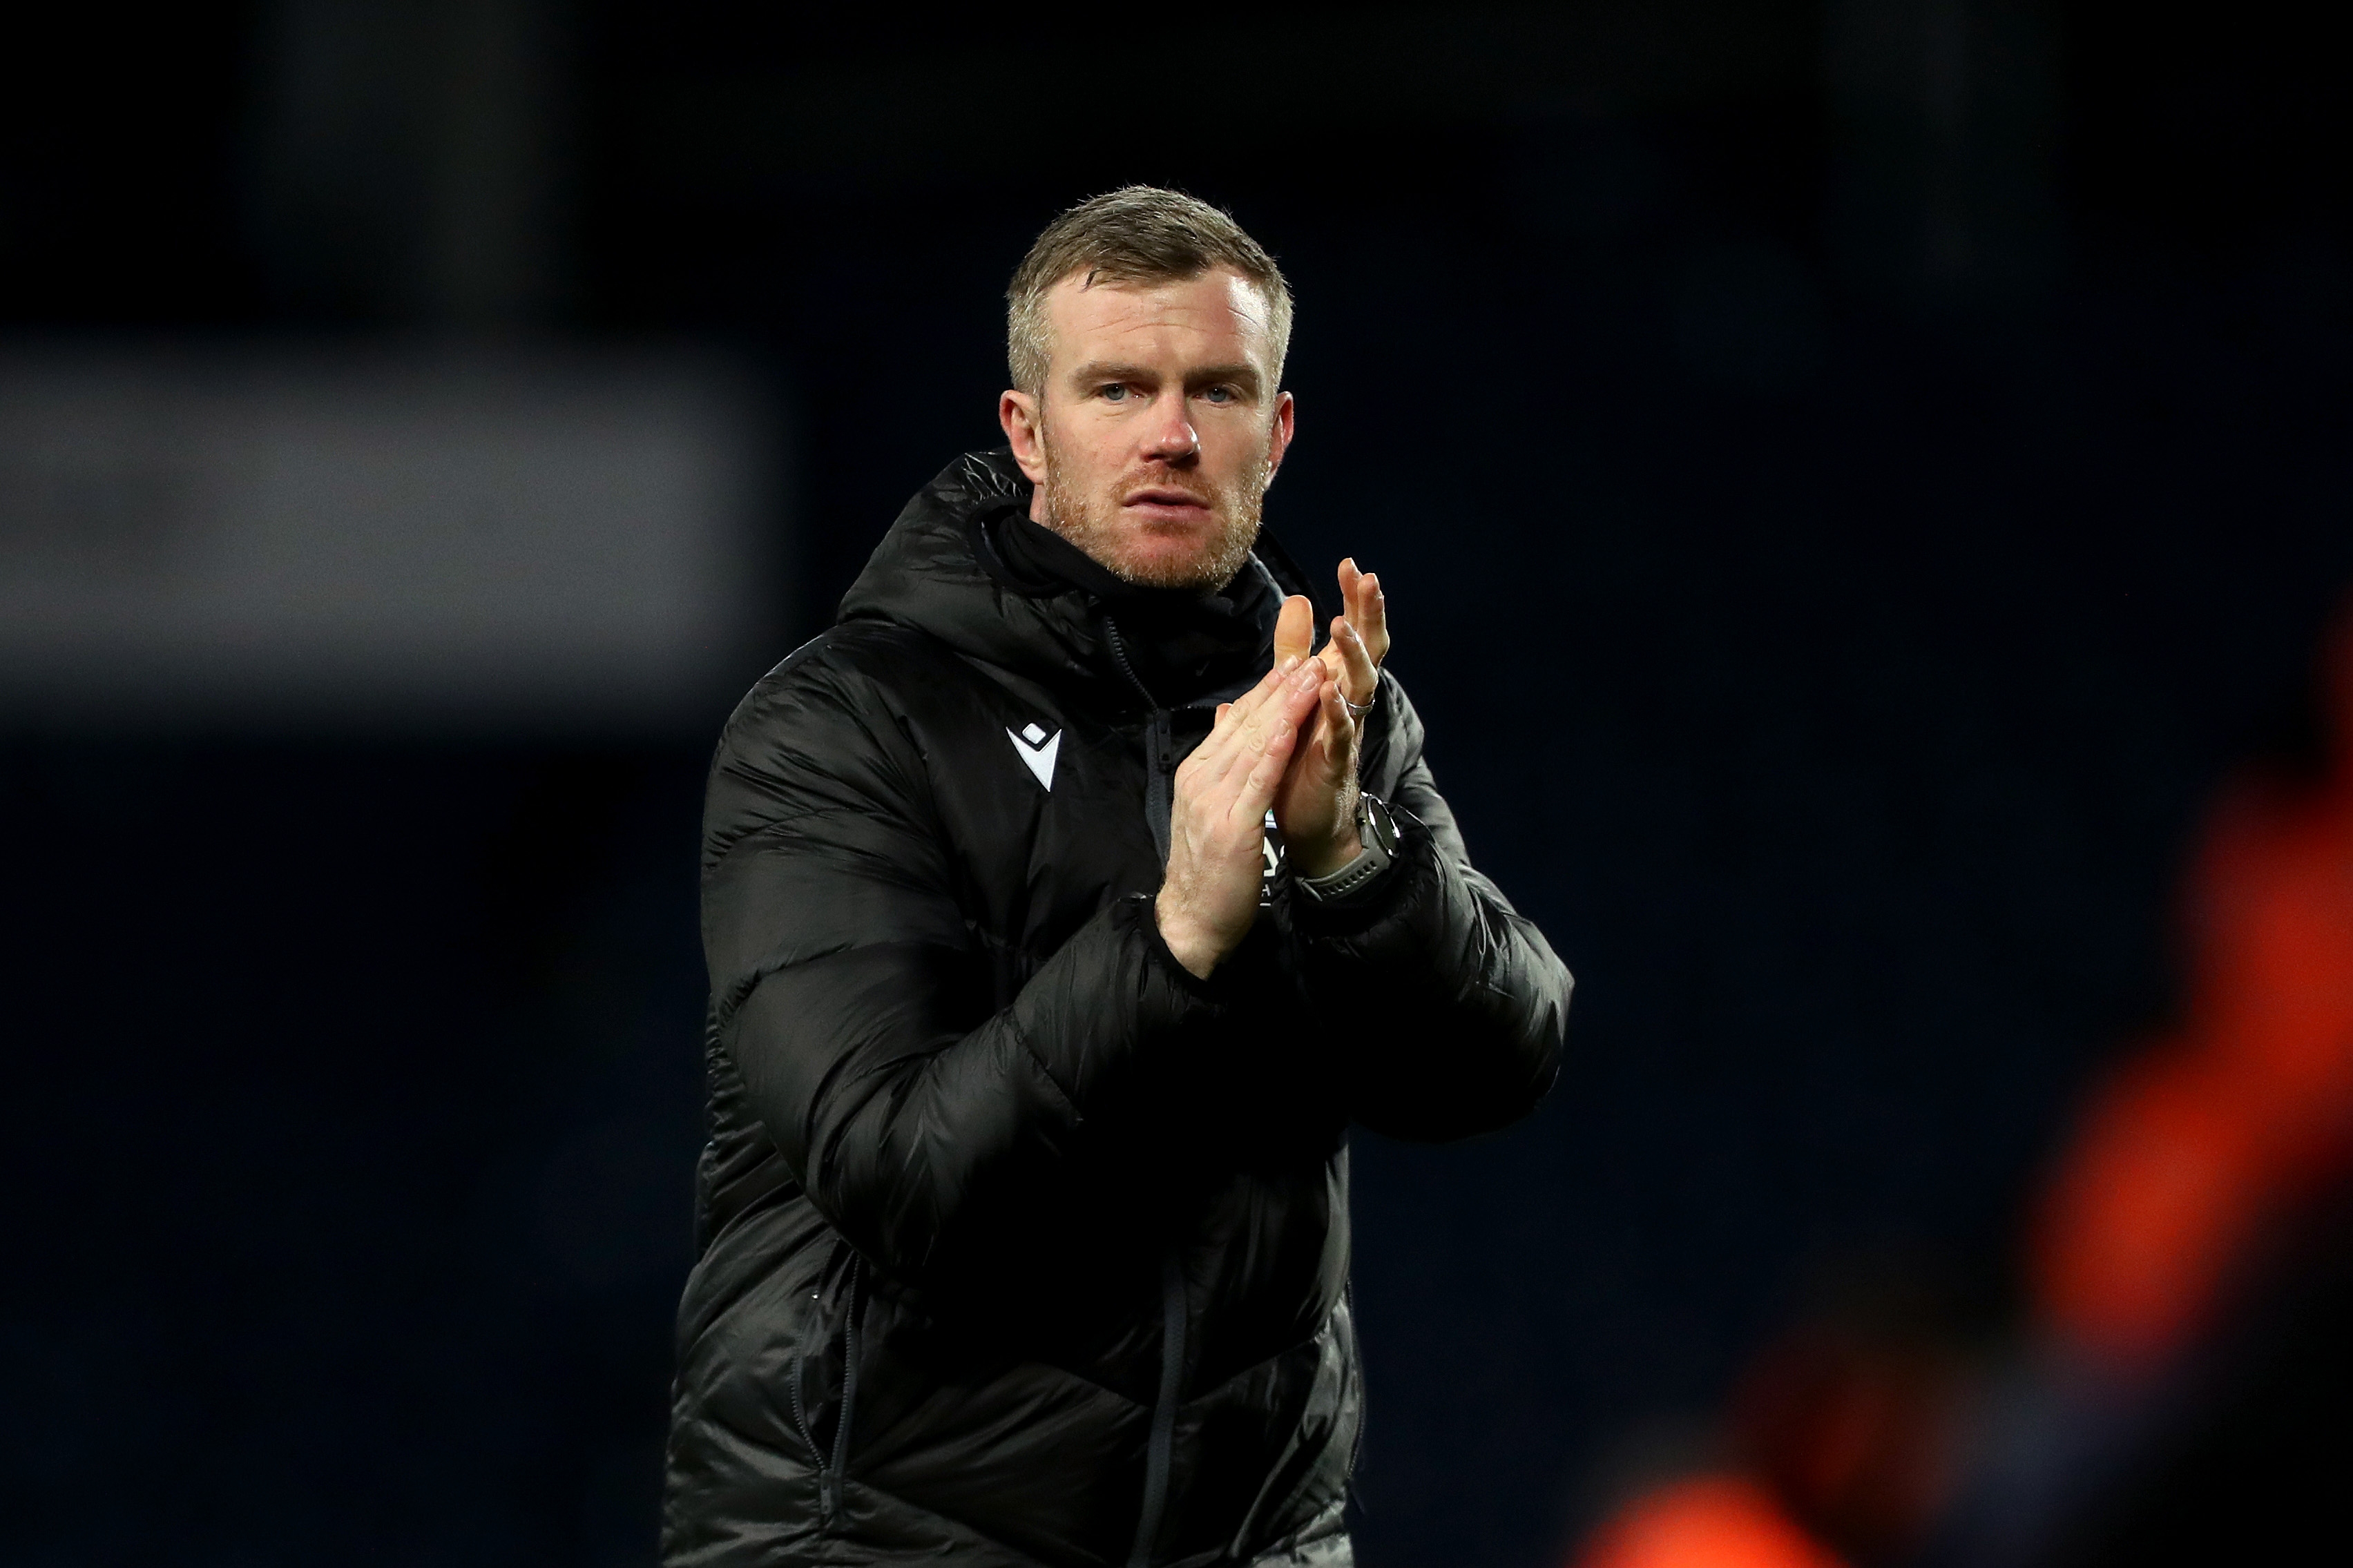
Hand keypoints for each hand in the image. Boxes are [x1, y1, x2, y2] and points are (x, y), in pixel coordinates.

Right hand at [1156, 656, 1325, 976]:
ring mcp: (1215, 801)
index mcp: (1197, 772)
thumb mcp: (1207, 807)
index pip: (1234, 722)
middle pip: (1246, 724)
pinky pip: (1258, 781)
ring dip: (1286, 707)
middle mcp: (1202, 778)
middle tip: (1309, 656)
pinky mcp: (1233, 826)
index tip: (1292, 661)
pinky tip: (1295, 725)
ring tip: (1312, 677)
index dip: (1265, 690)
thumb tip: (1224, 719)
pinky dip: (1276, 750)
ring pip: (1255, 743)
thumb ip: (1218, 763)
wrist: (1191, 918)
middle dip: (1280, 689)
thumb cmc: (1206, 866)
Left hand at [1271, 560, 1389, 877]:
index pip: (1352, 634)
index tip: (1351, 563)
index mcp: (1339, 683)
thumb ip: (1295, 650)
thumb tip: (1297, 600)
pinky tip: (1330, 691)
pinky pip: (1342, 733)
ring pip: (1360, 686)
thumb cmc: (1302, 756)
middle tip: (1369, 579)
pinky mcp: (1336, 763)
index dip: (1354, 601)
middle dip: (1368, 615)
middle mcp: (1350, 702)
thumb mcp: (1296, 692)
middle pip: (1368, 650)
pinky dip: (1337, 711)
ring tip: (1341, 627)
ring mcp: (1346, 731)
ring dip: (1352, 656)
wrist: (1308, 822)